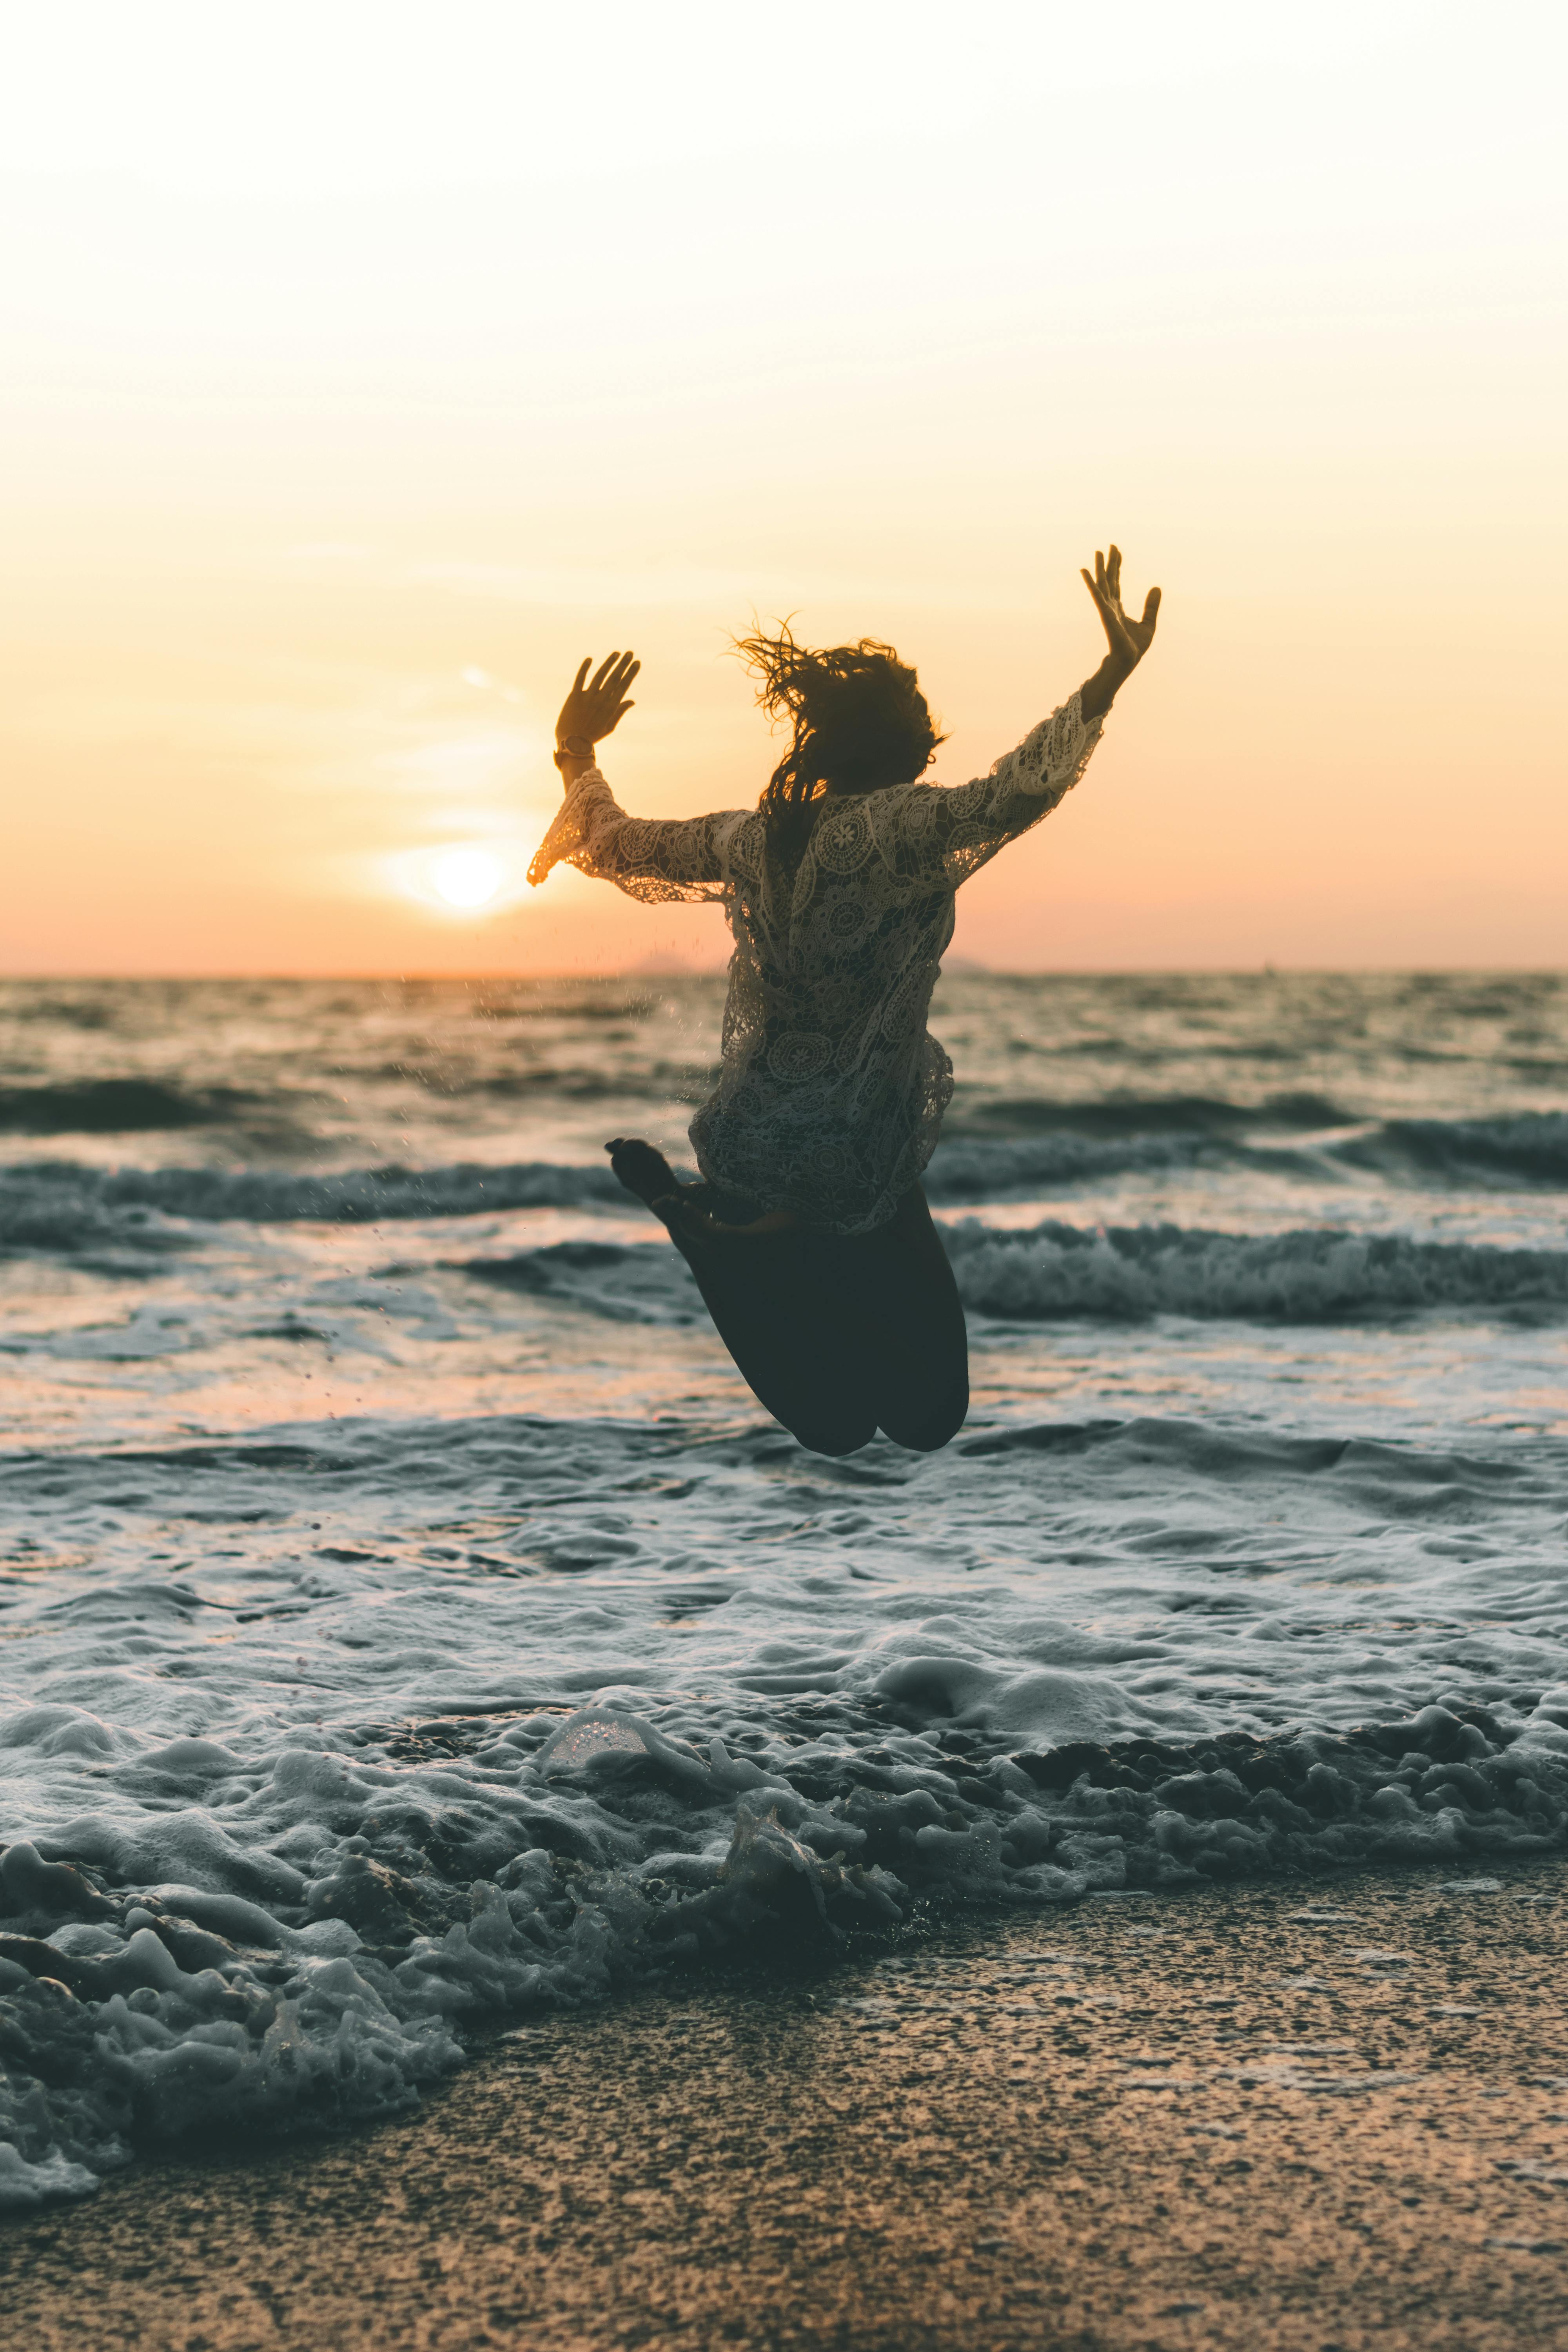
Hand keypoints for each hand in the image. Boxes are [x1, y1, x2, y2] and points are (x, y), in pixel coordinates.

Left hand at [555, 651, 639, 752]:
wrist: (572, 743)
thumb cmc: (591, 736)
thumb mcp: (609, 726)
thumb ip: (620, 712)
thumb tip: (632, 701)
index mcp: (611, 708)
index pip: (623, 686)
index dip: (630, 673)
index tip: (637, 662)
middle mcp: (601, 700)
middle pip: (614, 678)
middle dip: (623, 664)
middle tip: (630, 653)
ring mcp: (587, 697)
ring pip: (600, 675)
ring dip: (609, 663)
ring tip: (617, 653)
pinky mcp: (574, 696)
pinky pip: (580, 679)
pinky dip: (585, 668)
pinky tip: (590, 659)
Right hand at [1081, 546, 1159, 677]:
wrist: (1129, 660)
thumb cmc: (1135, 646)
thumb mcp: (1149, 622)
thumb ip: (1151, 605)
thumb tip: (1156, 587)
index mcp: (1118, 608)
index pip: (1116, 583)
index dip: (1117, 567)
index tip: (1117, 552)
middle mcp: (1110, 606)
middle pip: (1109, 579)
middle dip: (1110, 562)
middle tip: (1110, 545)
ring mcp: (1106, 608)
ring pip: (1102, 583)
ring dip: (1099, 567)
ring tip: (1098, 551)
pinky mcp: (1105, 612)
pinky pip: (1097, 594)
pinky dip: (1090, 582)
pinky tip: (1084, 570)